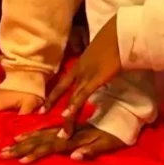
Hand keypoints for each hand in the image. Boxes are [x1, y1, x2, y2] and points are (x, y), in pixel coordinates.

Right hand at [2, 123, 124, 164]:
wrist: (122, 116)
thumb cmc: (116, 135)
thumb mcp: (108, 144)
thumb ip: (91, 151)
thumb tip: (73, 156)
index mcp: (75, 138)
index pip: (51, 146)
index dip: (36, 153)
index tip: (21, 159)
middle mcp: (67, 133)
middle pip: (41, 140)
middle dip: (22, 147)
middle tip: (4, 154)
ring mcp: (66, 129)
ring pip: (41, 134)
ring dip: (24, 141)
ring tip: (8, 146)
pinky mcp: (66, 127)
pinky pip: (47, 130)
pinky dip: (34, 133)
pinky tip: (23, 136)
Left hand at [44, 18, 122, 132]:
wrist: (123, 30)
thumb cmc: (117, 37)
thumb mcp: (104, 51)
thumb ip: (100, 61)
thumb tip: (102, 67)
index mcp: (82, 63)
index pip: (63, 81)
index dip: (54, 94)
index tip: (44, 106)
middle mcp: (80, 69)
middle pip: (63, 90)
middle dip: (52, 104)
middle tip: (40, 117)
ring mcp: (87, 74)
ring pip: (72, 99)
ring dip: (67, 118)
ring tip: (61, 134)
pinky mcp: (96, 78)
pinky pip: (82, 95)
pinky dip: (74, 107)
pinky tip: (67, 117)